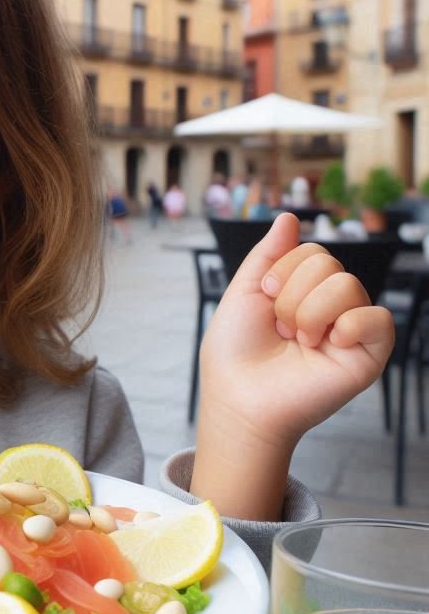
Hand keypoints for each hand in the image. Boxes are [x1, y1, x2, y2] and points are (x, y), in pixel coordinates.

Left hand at [193, 214, 393, 518]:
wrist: (239, 397)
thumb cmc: (236, 351)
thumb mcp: (245, 291)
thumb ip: (268, 253)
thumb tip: (288, 216)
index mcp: (303, 291)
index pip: (311, 251)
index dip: (281, 271)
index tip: (264, 301)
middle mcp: (331, 307)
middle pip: (328, 263)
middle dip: (291, 294)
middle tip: (280, 329)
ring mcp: (351, 330)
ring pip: (347, 284)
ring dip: (308, 313)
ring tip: (297, 342)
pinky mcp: (368, 354)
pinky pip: (377, 318)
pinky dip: (347, 326)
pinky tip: (325, 344)